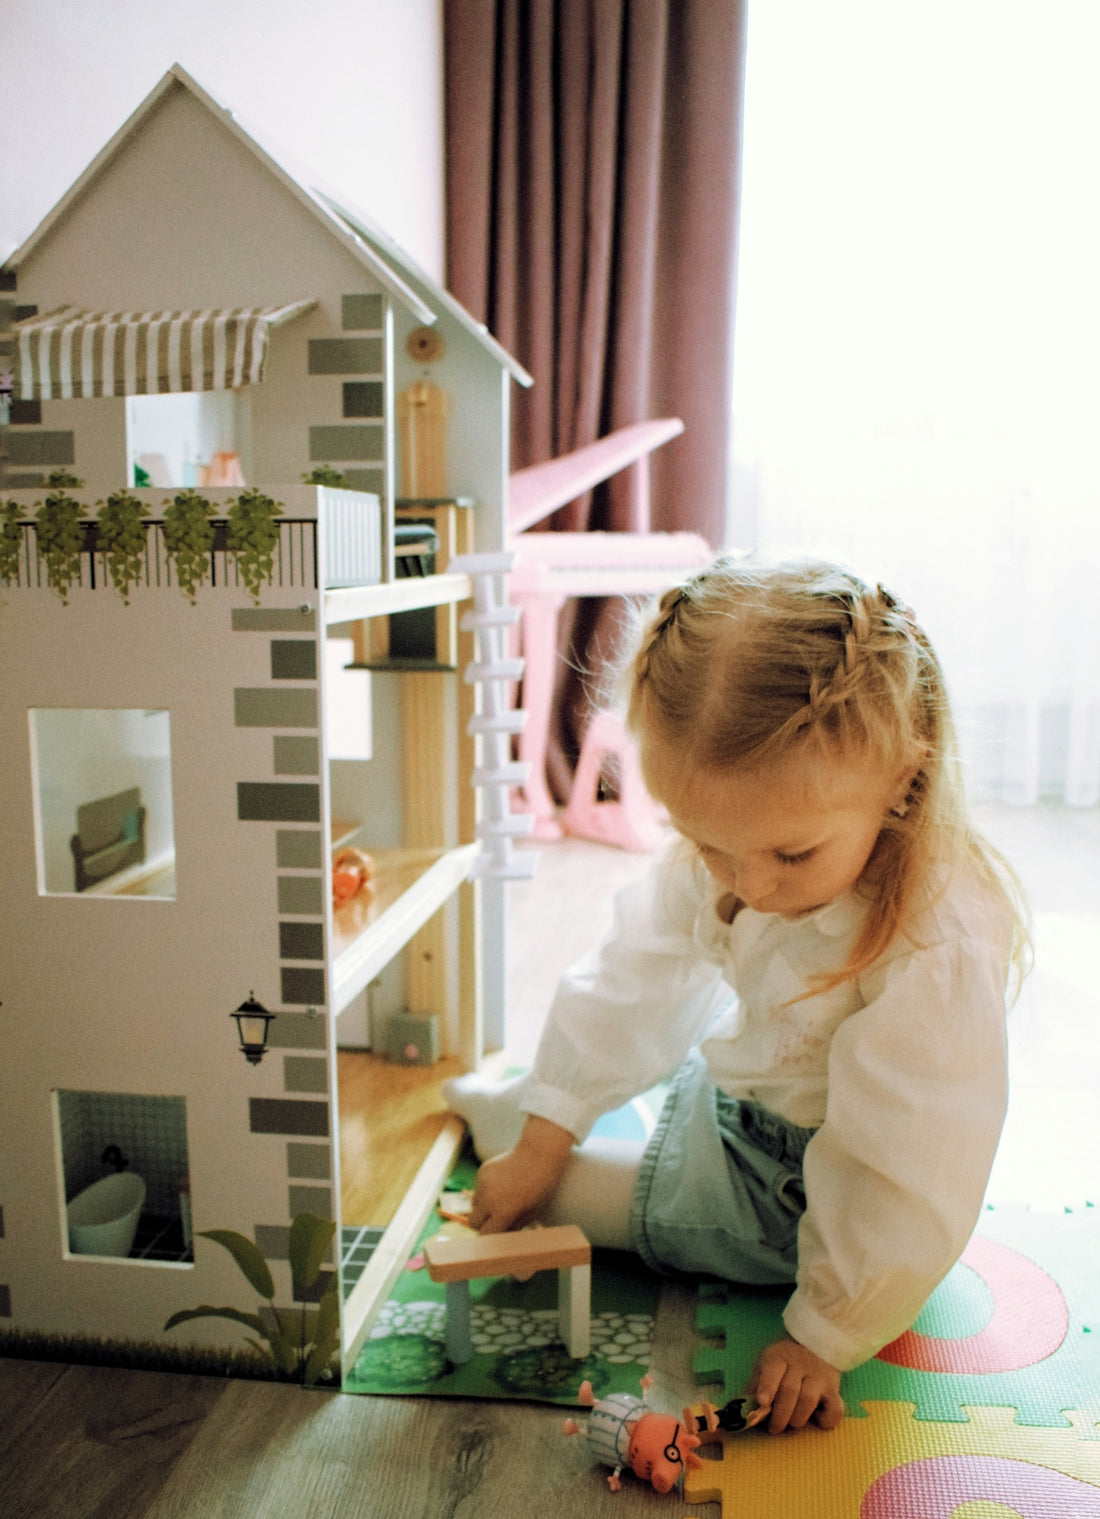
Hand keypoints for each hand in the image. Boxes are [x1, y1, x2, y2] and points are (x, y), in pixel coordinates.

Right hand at [468, 1116, 574, 1233]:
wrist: (539, 1153)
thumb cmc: (541, 1185)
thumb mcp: (532, 1213)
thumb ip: (514, 1227)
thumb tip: (501, 1238)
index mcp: (503, 1211)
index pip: (485, 1235)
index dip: (491, 1238)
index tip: (497, 1237)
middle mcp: (488, 1198)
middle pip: (473, 1223)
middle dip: (483, 1225)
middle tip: (497, 1221)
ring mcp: (483, 1183)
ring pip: (474, 1205)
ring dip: (483, 1207)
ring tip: (502, 1200)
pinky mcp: (482, 1171)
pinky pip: (478, 1189)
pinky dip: (486, 1191)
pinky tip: (502, 1184)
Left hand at [748, 1337, 843, 1433]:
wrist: (816, 1345)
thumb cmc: (784, 1364)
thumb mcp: (766, 1366)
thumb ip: (756, 1387)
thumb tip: (749, 1414)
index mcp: (779, 1357)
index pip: (772, 1370)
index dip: (766, 1387)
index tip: (761, 1402)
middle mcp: (800, 1364)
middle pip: (789, 1390)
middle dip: (780, 1415)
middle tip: (774, 1428)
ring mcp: (819, 1376)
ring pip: (809, 1399)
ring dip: (797, 1418)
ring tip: (792, 1423)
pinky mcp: (834, 1389)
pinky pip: (836, 1408)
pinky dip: (826, 1420)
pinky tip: (817, 1420)